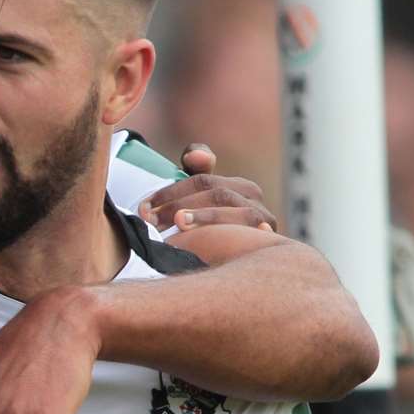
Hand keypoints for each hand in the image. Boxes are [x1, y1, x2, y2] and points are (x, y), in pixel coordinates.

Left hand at [136, 143, 276, 231]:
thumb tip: (195, 156)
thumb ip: (194, 170)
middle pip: (217, 194)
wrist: (241, 258)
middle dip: (181, 205)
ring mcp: (266, 221)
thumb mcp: (200, 199)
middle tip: (152, 220)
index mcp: (239, 186)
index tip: (143, 206)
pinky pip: (255, 236)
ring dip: (206, 217)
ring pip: (237, 213)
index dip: (171, 192)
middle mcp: (255, 200)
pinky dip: (240, 235)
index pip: (202, 181)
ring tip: (179, 223)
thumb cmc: (211, 224)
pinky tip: (224, 238)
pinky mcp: (270, 242)